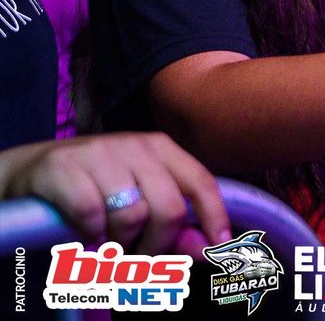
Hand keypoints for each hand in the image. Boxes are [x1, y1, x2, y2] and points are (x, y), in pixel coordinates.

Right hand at [0, 133, 229, 255]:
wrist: (30, 172)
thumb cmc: (95, 190)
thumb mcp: (138, 201)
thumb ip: (174, 226)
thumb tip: (207, 250)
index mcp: (161, 149)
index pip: (200, 182)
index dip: (214, 216)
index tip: (218, 246)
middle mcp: (135, 145)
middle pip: (169, 207)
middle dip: (158, 245)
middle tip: (140, 257)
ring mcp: (99, 152)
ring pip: (132, 214)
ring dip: (121, 244)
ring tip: (110, 244)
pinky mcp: (63, 166)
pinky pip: (91, 214)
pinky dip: (90, 234)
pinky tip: (85, 233)